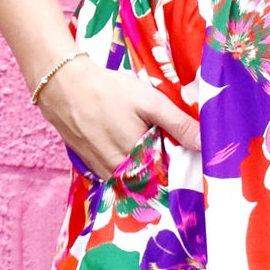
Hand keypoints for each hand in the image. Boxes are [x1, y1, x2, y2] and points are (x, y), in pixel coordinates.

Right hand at [36, 56, 199, 181]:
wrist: (63, 86)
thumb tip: (205, 143)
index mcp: (137, 160)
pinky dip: (127, 169)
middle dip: (164, 173)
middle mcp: (118, 174)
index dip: (181, 171)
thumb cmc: (109, 91)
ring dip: (145, 172)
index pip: (168, 180)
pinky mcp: (90, 166)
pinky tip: (131, 150)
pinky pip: (115, 177)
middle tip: (173, 154)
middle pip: (149, 184)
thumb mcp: (150, 102)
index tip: (192, 163)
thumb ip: (178, 124)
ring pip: (131, 182)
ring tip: (152, 150)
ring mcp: (101, 172)